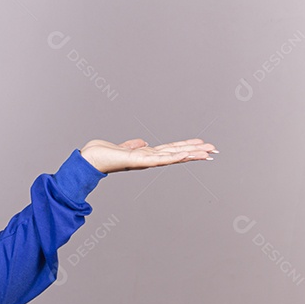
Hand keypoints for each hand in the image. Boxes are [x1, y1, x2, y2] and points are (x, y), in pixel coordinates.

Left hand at [80, 138, 217, 173]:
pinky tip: (186, 155)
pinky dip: (174, 157)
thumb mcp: (123, 147)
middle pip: (177, 153)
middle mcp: (149, 159)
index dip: (187, 148)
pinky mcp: (139, 161)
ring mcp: (146, 161)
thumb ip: (133, 145)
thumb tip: (142, 142)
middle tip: (215, 150)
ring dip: (190, 154)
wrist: (90, 159)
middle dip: (195, 152)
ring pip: (173, 156)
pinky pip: (160, 159)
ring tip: (208, 152)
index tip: (203, 145)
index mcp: (147, 155)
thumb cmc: (103, 154)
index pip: (171, 150)